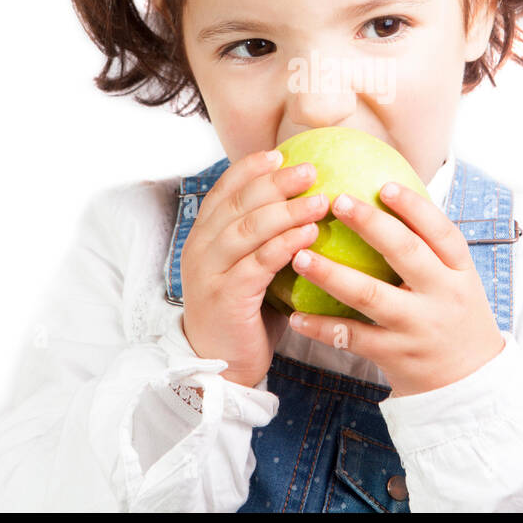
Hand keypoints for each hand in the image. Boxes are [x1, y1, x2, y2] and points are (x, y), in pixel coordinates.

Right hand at [180, 149, 329, 388]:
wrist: (220, 368)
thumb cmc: (244, 316)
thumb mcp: (248, 270)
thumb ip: (264, 241)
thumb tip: (307, 208)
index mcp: (203, 238)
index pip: (223, 192)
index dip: (249, 169)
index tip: (280, 154)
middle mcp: (200, 249)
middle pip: (239, 204)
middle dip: (276, 182)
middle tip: (310, 170)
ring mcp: (210, 272)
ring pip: (249, 229)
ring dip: (288, 210)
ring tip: (321, 200)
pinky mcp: (227, 296)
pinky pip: (259, 263)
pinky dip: (286, 244)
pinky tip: (311, 234)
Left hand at [285, 181, 505, 396]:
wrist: (469, 383)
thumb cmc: (453, 317)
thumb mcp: (456, 280)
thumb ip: (429, 247)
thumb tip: (387, 196)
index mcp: (460, 272)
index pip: (442, 232)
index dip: (415, 207)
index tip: (385, 185)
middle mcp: (442, 296)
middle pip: (407, 253)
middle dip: (371, 225)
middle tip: (337, 201)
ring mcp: (418, 327)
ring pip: (371, 296)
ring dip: (332, 274)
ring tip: (300, 256)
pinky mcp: (396, 356)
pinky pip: (353, 338)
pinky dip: (322, 327)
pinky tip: (295, 315)